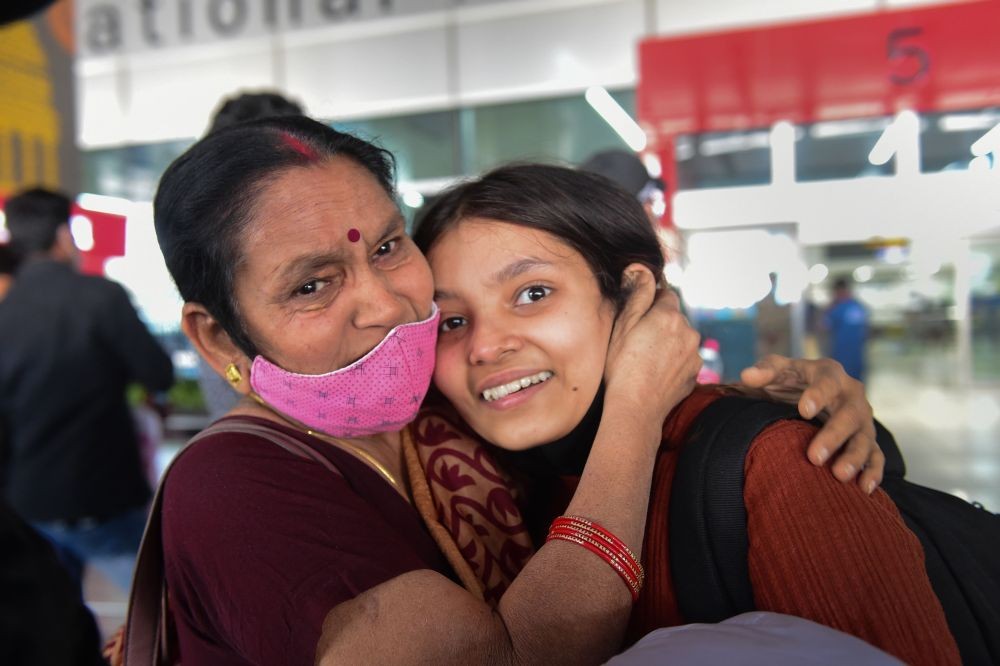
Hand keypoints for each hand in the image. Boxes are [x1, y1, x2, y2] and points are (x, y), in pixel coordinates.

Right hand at [604, 267, 701, 427]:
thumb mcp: (623, 326)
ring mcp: (695, 353)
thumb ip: (638, 294)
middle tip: (638, 341)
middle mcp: (689, 331)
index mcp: (669, 315)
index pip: (666, 294)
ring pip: (682, 338)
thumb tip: (642, 268)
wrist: (636, 407)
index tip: (639, 318)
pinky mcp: (697, 372)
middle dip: (661, 324)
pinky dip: (674, 361)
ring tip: (647, 360)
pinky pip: (686, 358)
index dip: (651, 304)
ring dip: (669, 343)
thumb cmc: (622, 366)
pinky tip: (657, 372)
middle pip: (675, 317)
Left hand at [739, 355, 882, 493]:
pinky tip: (864, 488)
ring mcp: (863, 419)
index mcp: (830, 373)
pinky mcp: (867, 440)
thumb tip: (746, 376)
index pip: (827, 382)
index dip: (818, 395)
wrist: (810, 395)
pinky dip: (873, 472)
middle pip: (850, 414)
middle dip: (833, 435)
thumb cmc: (792, 381)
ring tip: (839, 475)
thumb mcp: (779, 371)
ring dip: (854, 457)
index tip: (804, 410)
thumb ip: (765, 371)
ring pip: (865, 438)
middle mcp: (852, 395)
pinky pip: (876, 456)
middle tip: (813, 457)